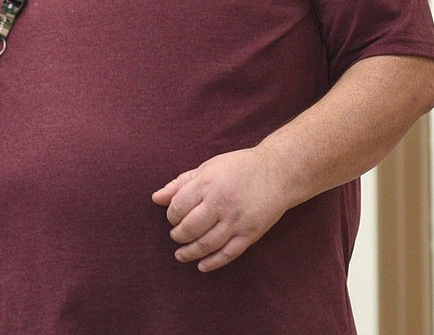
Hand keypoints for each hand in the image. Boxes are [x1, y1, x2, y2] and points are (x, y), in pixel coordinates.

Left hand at [151, 147, 292, 271]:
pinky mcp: (250, 234)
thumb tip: (156, 198)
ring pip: (207, 244)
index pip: (178, 207)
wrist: (277, 173)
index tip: (173, 218)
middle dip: (178, 235)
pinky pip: (228, 254)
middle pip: (190, 228)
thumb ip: (180, 184)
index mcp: (207, 184)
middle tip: (176, 236)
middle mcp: (220, 203)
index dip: (171, 216)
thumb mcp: (207, 168)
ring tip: (181, 254)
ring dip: (190, 252)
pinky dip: (212, 263)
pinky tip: (201, 265)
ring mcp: (236, 221)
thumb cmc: (238, 168)